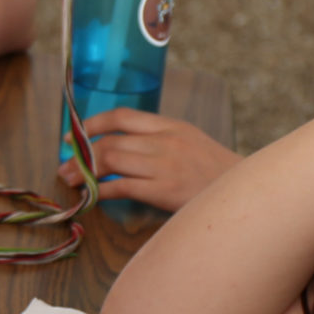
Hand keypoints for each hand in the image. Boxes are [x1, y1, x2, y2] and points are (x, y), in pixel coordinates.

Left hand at [56, 109, 239, 210]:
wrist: (248, 194)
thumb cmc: (218, 173)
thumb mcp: (192, 143)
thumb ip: (160, 140)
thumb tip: (123, 147)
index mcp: (171, 126)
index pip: (122, 117)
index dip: (93, 124)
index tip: (75, 135)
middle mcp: (165, 141)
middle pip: (110, 142)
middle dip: (81, 154)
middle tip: (65, 166)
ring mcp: (164, 166)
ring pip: (111, 161)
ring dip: (85, 172)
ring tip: (72, 181)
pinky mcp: (164, 191)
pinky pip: (122, 187)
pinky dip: (102, 191)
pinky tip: (92, 196)